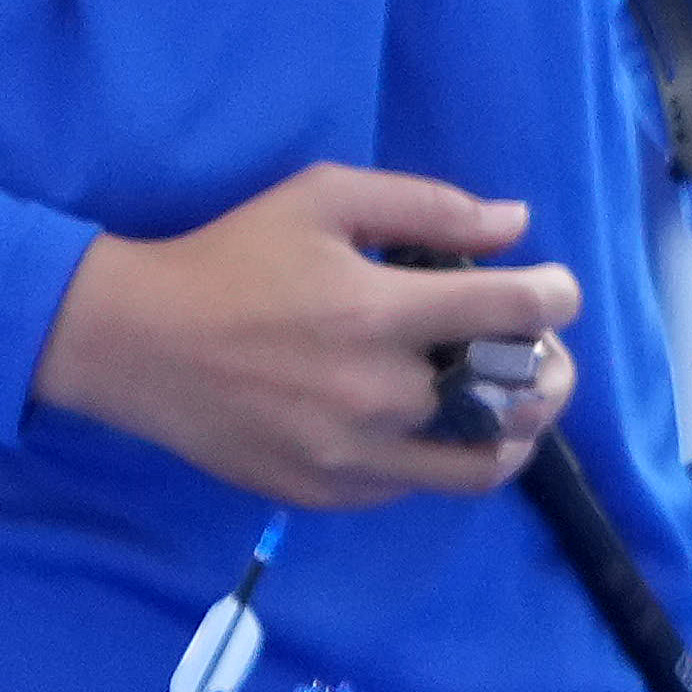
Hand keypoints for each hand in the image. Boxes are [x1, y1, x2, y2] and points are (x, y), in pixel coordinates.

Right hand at [40, 164, 583, 510]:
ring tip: (502, 398)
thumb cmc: (232, 258)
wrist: (134, 343)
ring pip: (484, 466)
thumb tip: (516, 225)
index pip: (517, 312)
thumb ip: (429, 206)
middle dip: (548, 367)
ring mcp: (353, 455)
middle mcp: (377, 394)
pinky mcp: (326, 492)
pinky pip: (417, 485)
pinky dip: (441, 454)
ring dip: (512, 429)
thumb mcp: (325, 199)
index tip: (553, 289)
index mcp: (381, 314)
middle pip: (517, 397)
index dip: (557, 295)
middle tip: (537, 349)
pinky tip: (429, 421)